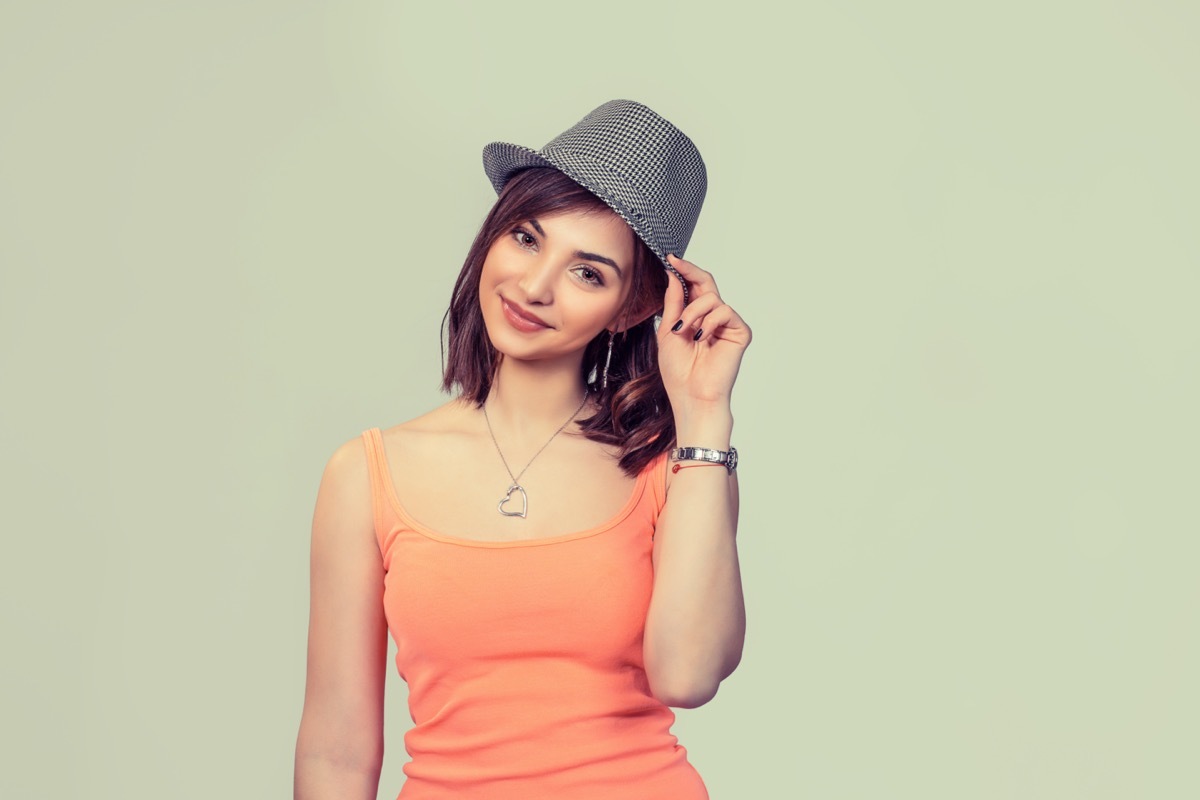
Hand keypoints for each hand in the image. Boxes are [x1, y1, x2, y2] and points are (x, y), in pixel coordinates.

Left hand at [657, 253, 751, 413]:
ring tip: (684, 332)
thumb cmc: (678, 371)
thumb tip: (674, 275)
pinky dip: (709, 322)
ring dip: (693, 312)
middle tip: (676, 263)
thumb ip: (674, 303)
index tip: (670, 258)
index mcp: (695, 318)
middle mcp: (713, 318)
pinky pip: (725, 311)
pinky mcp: (740, 332)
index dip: (684, 271)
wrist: (691, 395)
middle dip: (690, 271)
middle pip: (706, 283)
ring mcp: (727, 324)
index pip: (693, 287)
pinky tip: (701, 338)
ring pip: (711, 298)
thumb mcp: (668, 331)